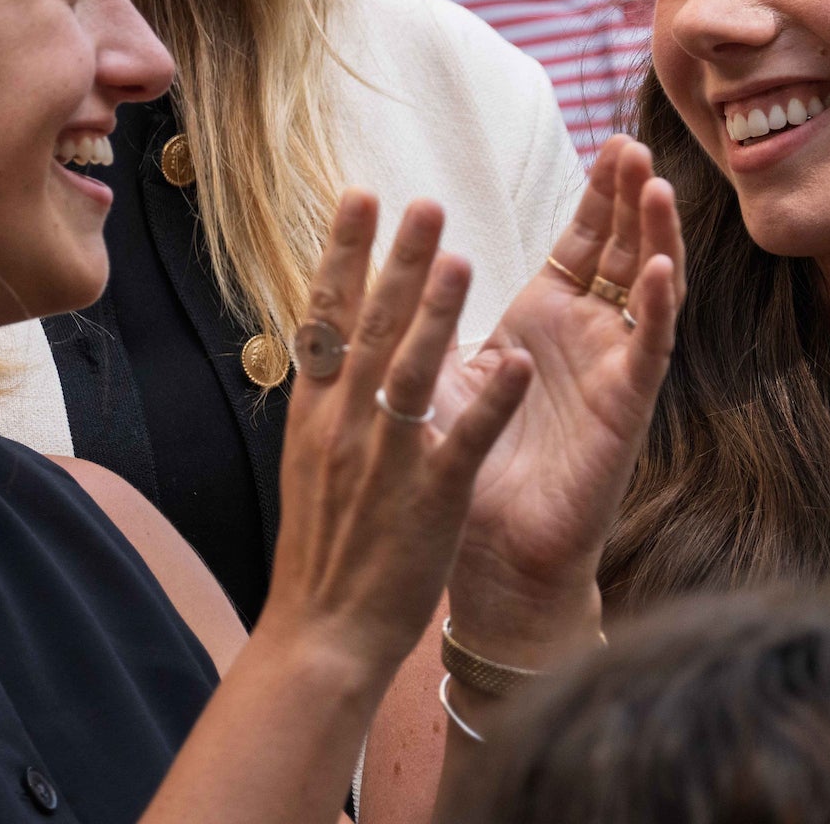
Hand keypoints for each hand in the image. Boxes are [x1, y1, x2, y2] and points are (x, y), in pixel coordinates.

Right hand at [258, 193, 533, 681]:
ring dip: (437, 314)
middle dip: (396, 260)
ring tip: (462, 258)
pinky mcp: (431, 499)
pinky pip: (465, 442)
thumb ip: (327, 396)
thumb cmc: (326, 545)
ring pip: (413, 373)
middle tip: (422, 202)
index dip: (343, 254)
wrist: (322, 633)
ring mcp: (387, 460)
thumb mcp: (311, 458)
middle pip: (372, 328)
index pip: (328, 317)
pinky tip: (518, 363)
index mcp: (316, 412)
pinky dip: (492, 402)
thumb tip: (328, 333)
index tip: (360, 195)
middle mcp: (345, 426)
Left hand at [437, 135, 684, 659]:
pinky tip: (663, 266)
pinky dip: (658, 305)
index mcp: (544, 321)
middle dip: (630, 198)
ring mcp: (613, 368)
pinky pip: (650, 348)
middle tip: (634, 145)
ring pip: (647, 287)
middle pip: (622, 250)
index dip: (598, 197)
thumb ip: (428, 316)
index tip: (611, 143)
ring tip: (656, 185)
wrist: (490, 553)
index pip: (583, 243)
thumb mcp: (438, 373)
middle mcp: (587, 337)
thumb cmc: (465, 468)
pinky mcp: (626, 407)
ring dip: (655, 236)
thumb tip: (399, 255)